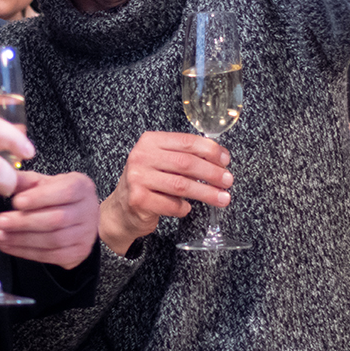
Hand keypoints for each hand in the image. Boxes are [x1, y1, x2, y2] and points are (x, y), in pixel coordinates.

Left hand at [0, 171, 98, 268]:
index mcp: (81, 187)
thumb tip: (5, 181)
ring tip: (1, 235)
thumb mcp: (43, 182)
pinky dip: (27, 252)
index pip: (65, 192)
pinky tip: (11, 245)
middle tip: (2, 221)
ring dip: (23, 239)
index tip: (17, 201)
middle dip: (25, 222)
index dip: (39, 198)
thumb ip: (24, 180)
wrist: (77, 217)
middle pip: (57, 219)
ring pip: (54, 240)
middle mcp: (88, 210)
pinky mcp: (78, 252)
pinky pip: (51, 256)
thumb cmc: (58, 197)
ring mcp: (85, 234)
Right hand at [98, 131, 230, 254]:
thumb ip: (185, 156)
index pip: (186, 141)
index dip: (210, 151)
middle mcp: (141, 156)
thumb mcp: (161, 162)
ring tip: (222, 198)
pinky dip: (184, 208)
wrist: (122, 209)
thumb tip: (220, 158)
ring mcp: (137, 178)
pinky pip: (171, 205)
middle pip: (186, 163)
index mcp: (150, 141)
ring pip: (182, 185)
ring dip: (206, 193)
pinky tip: (186, 208)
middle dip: (212, 173)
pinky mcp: (138, 200)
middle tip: (227, 181)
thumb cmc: (148, 183)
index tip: (225, 160)